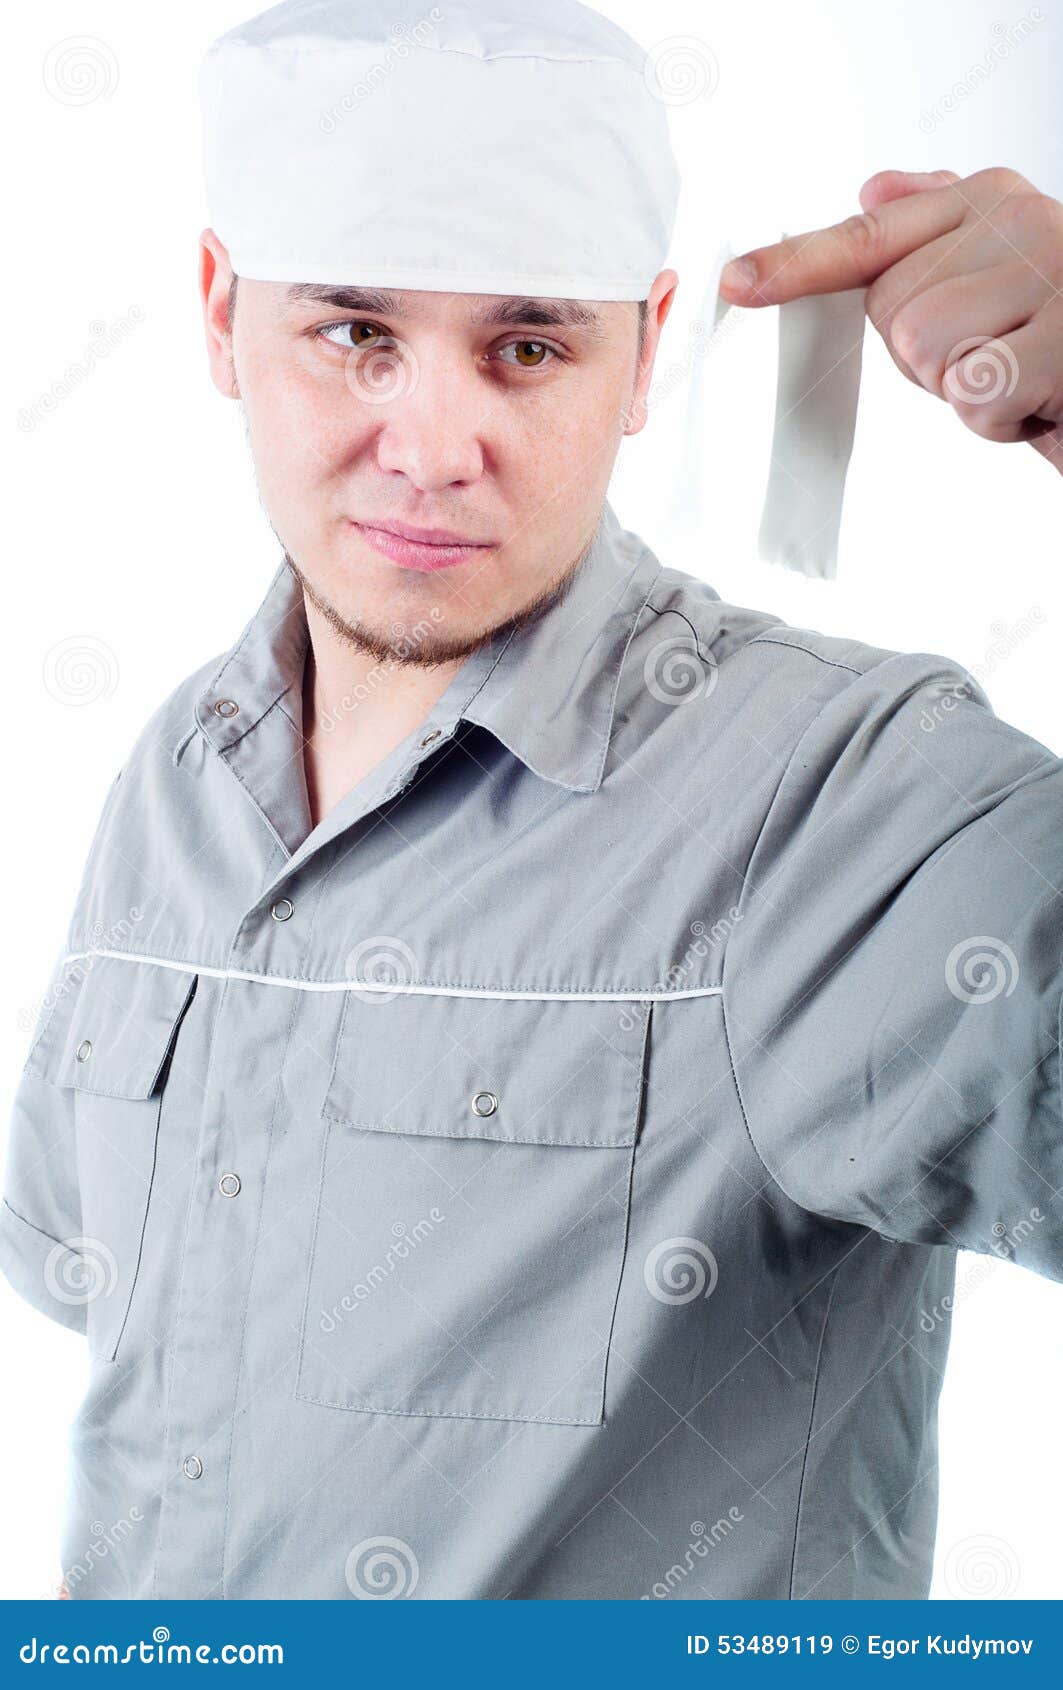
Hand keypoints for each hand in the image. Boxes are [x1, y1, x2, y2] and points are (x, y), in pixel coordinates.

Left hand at [719, 168, 1062, 473]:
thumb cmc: (1060, 345)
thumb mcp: (999, 287)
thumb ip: (936, 238)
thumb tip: (875, 189)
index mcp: (989, 201)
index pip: (869, 238)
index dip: (795, 264)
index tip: (736, 283)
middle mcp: (1018, 219)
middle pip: (892, 317)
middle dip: (933, 365)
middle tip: (1000, 359)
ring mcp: (1049, 269)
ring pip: (928, 354)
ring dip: (969, 393)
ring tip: (1024, 378)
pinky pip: (976, 391)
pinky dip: (1001, 417)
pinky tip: (1043, 399)